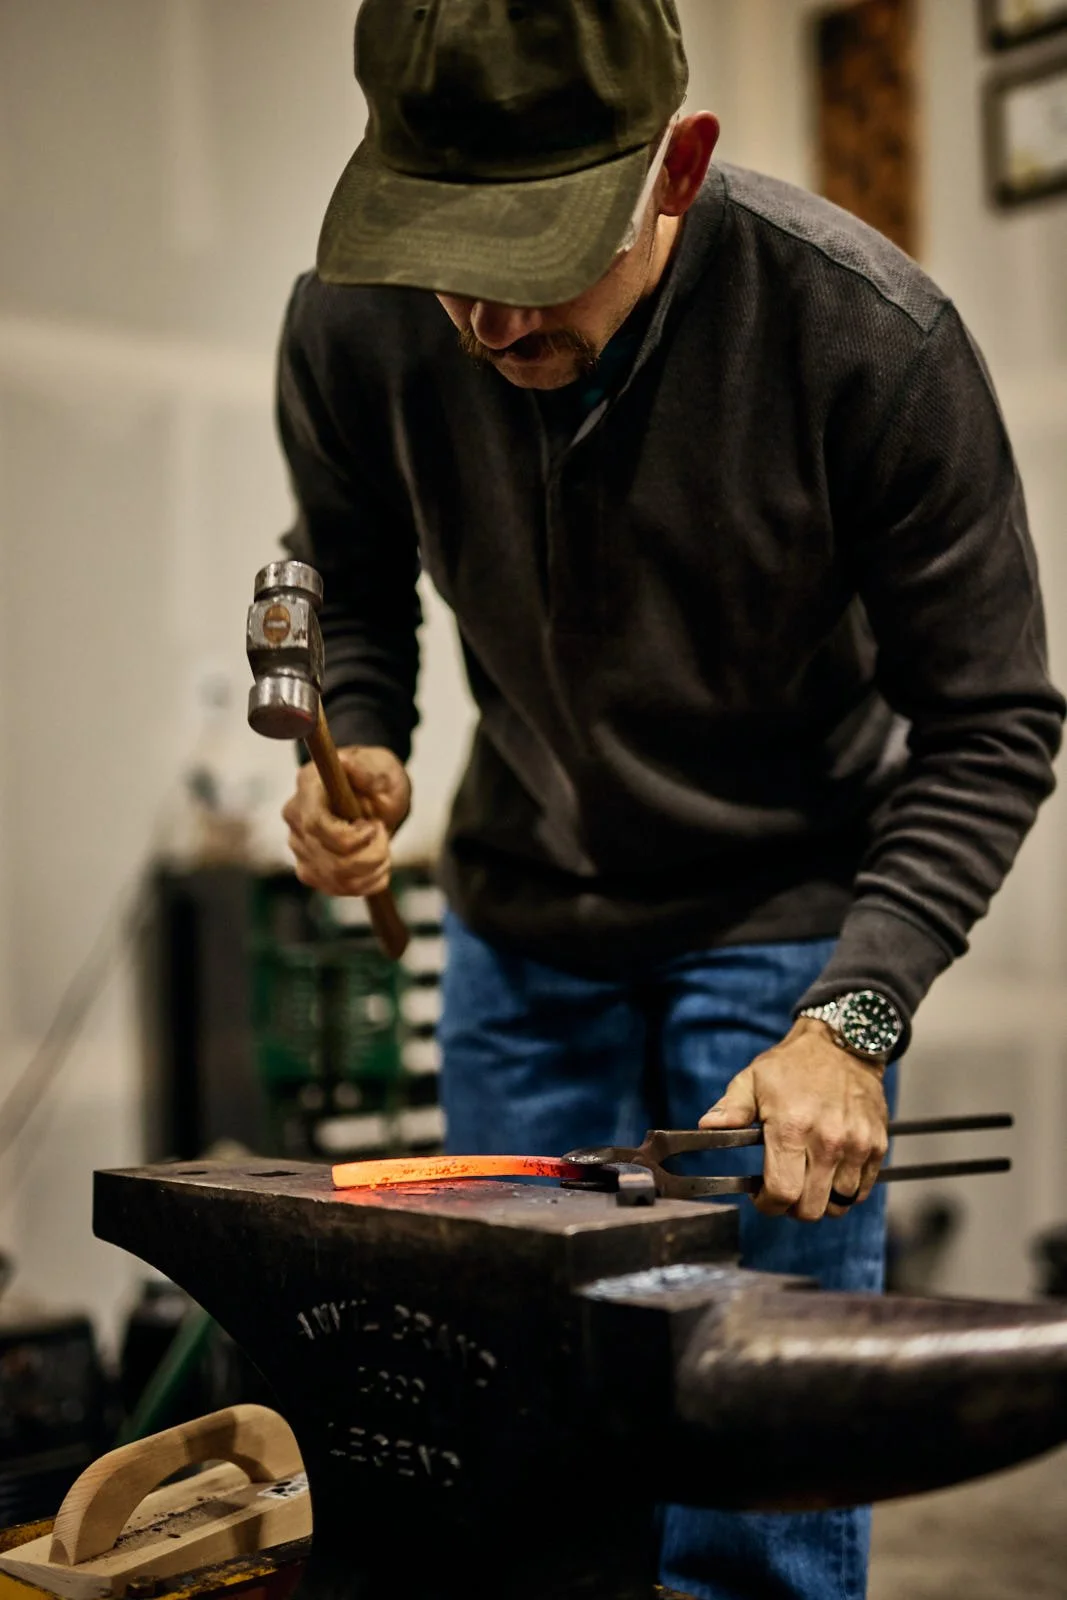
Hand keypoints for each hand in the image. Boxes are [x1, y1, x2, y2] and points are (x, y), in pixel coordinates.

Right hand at [281, 746, 410, 897]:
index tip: (375, 826)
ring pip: (335, 878)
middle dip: (369, 856)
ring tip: (384, 849)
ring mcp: (298, 845)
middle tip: (384, 834)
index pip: (317, 826)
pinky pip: (336, 889)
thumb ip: (366, 770)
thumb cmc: (377, 775)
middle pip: (329, 859)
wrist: (372, 793)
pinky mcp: (309, 868)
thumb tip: (346, 762)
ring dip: (371, 871)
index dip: (350, 837)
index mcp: (308, 786)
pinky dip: (365, 884)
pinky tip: (378, 867)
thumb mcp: (381, 767)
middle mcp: (295, 817)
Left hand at [699, 1018, 888, 1220]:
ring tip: (808, 1181)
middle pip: (810, 1208)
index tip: (762, 1197)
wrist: (843, 1044)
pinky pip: (862, 1190)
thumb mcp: (753, 1079)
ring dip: (821, 1201)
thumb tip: (707, 1127)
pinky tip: (831, 1174)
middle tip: (785, 1190)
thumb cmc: (793, 1064)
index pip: (782, 1193)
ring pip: (839, 1204)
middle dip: (792, 1208)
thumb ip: (731, 1108)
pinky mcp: (877, 1145)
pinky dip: (846, 1192)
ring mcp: (856, 1145)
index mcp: (791, 1128)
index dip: (768, 1205)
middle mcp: (827, 1141)